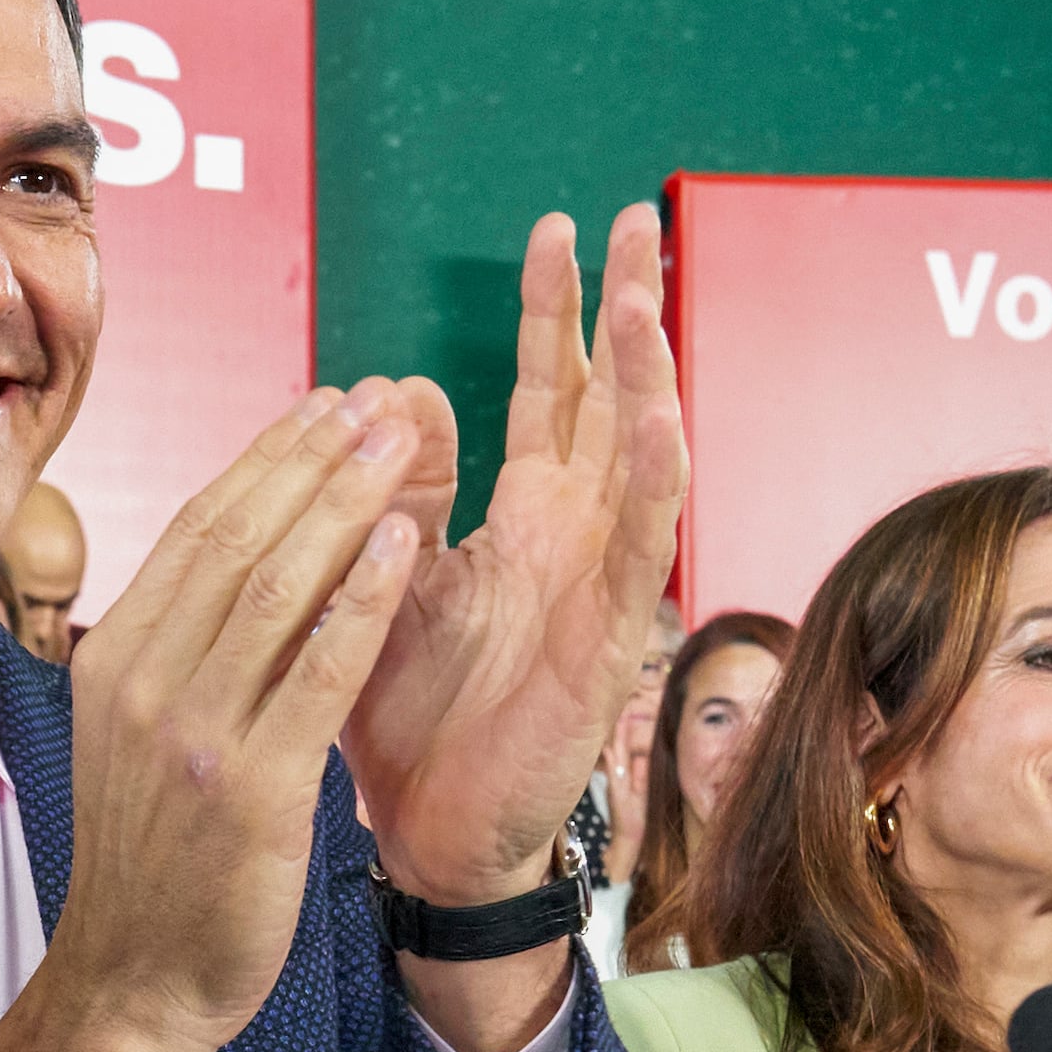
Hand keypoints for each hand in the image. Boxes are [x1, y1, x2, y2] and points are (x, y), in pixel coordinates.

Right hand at [0, 389, 426, 1051]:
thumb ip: (176, 653)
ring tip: (403, 439)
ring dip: (346, 502)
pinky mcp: (250, 789)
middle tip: (378, 397)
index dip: (266, 459)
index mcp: (116, 659)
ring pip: (277, 588)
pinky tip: (406, 544)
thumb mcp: (136, 737)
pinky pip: (317, 673)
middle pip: (238, 539)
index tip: (324, 405)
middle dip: (313, 459)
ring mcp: (193, 734)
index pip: (197, 530)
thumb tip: (231, 562)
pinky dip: (362, 600)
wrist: (136, 985)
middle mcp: (144, 682)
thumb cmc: (154, 864)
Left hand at [340, 209, 688, 921]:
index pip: (548, 391)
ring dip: (647, 374)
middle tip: (636, 218)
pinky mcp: (607, 641)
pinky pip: (640, 550)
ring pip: (637, 458)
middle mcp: (572, 538)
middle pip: (612, 400)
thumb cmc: (412, 716)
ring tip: (648, 290)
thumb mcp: (388, 582)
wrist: (430, 833)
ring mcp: (598, 585)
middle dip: (626, 309)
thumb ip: (399, 495)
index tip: (556, 229)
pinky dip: (655, 483)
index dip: (553, 312)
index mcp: (523, 519)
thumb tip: (403, 391)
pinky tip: (664, 417)